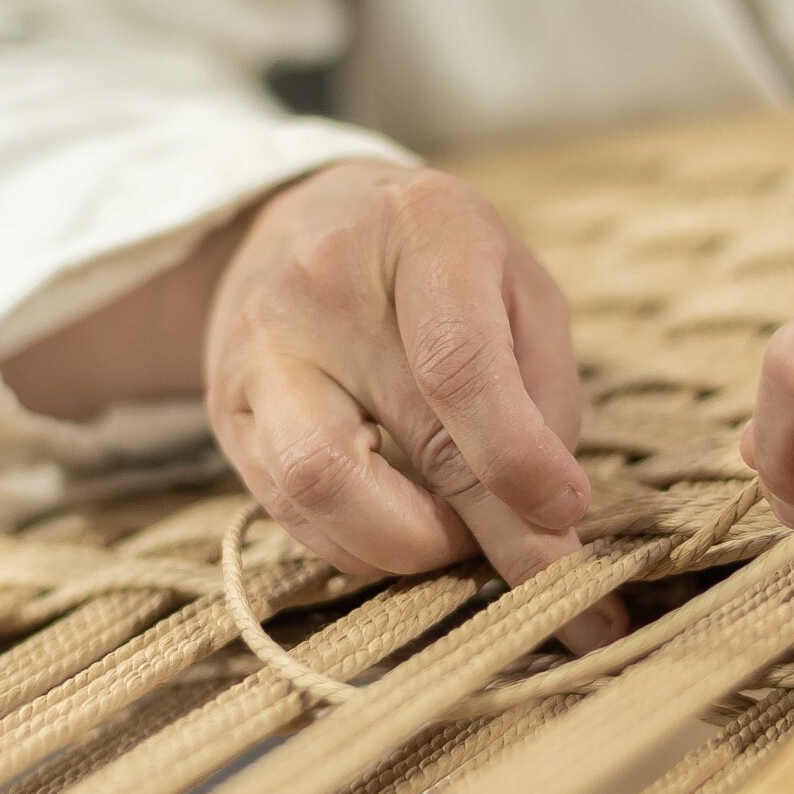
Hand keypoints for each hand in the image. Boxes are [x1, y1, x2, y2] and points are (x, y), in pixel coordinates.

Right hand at [207, 162, 622, 645]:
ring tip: (461, 535)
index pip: (456, 365)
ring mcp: (255, 357)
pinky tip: (408, 528)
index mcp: (418, 229)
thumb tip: (554, 526)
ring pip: (315, 495)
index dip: (514, 458)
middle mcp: (314, 288)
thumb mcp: (518, 290)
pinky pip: (293, 517)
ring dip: (407, 551)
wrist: (306, 224)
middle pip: (391, 445)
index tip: (564, 511)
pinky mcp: (228, 420)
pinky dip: (366, 547)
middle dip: (477, 534)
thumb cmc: (441, 266)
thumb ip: (545, 397)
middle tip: (540, 569)